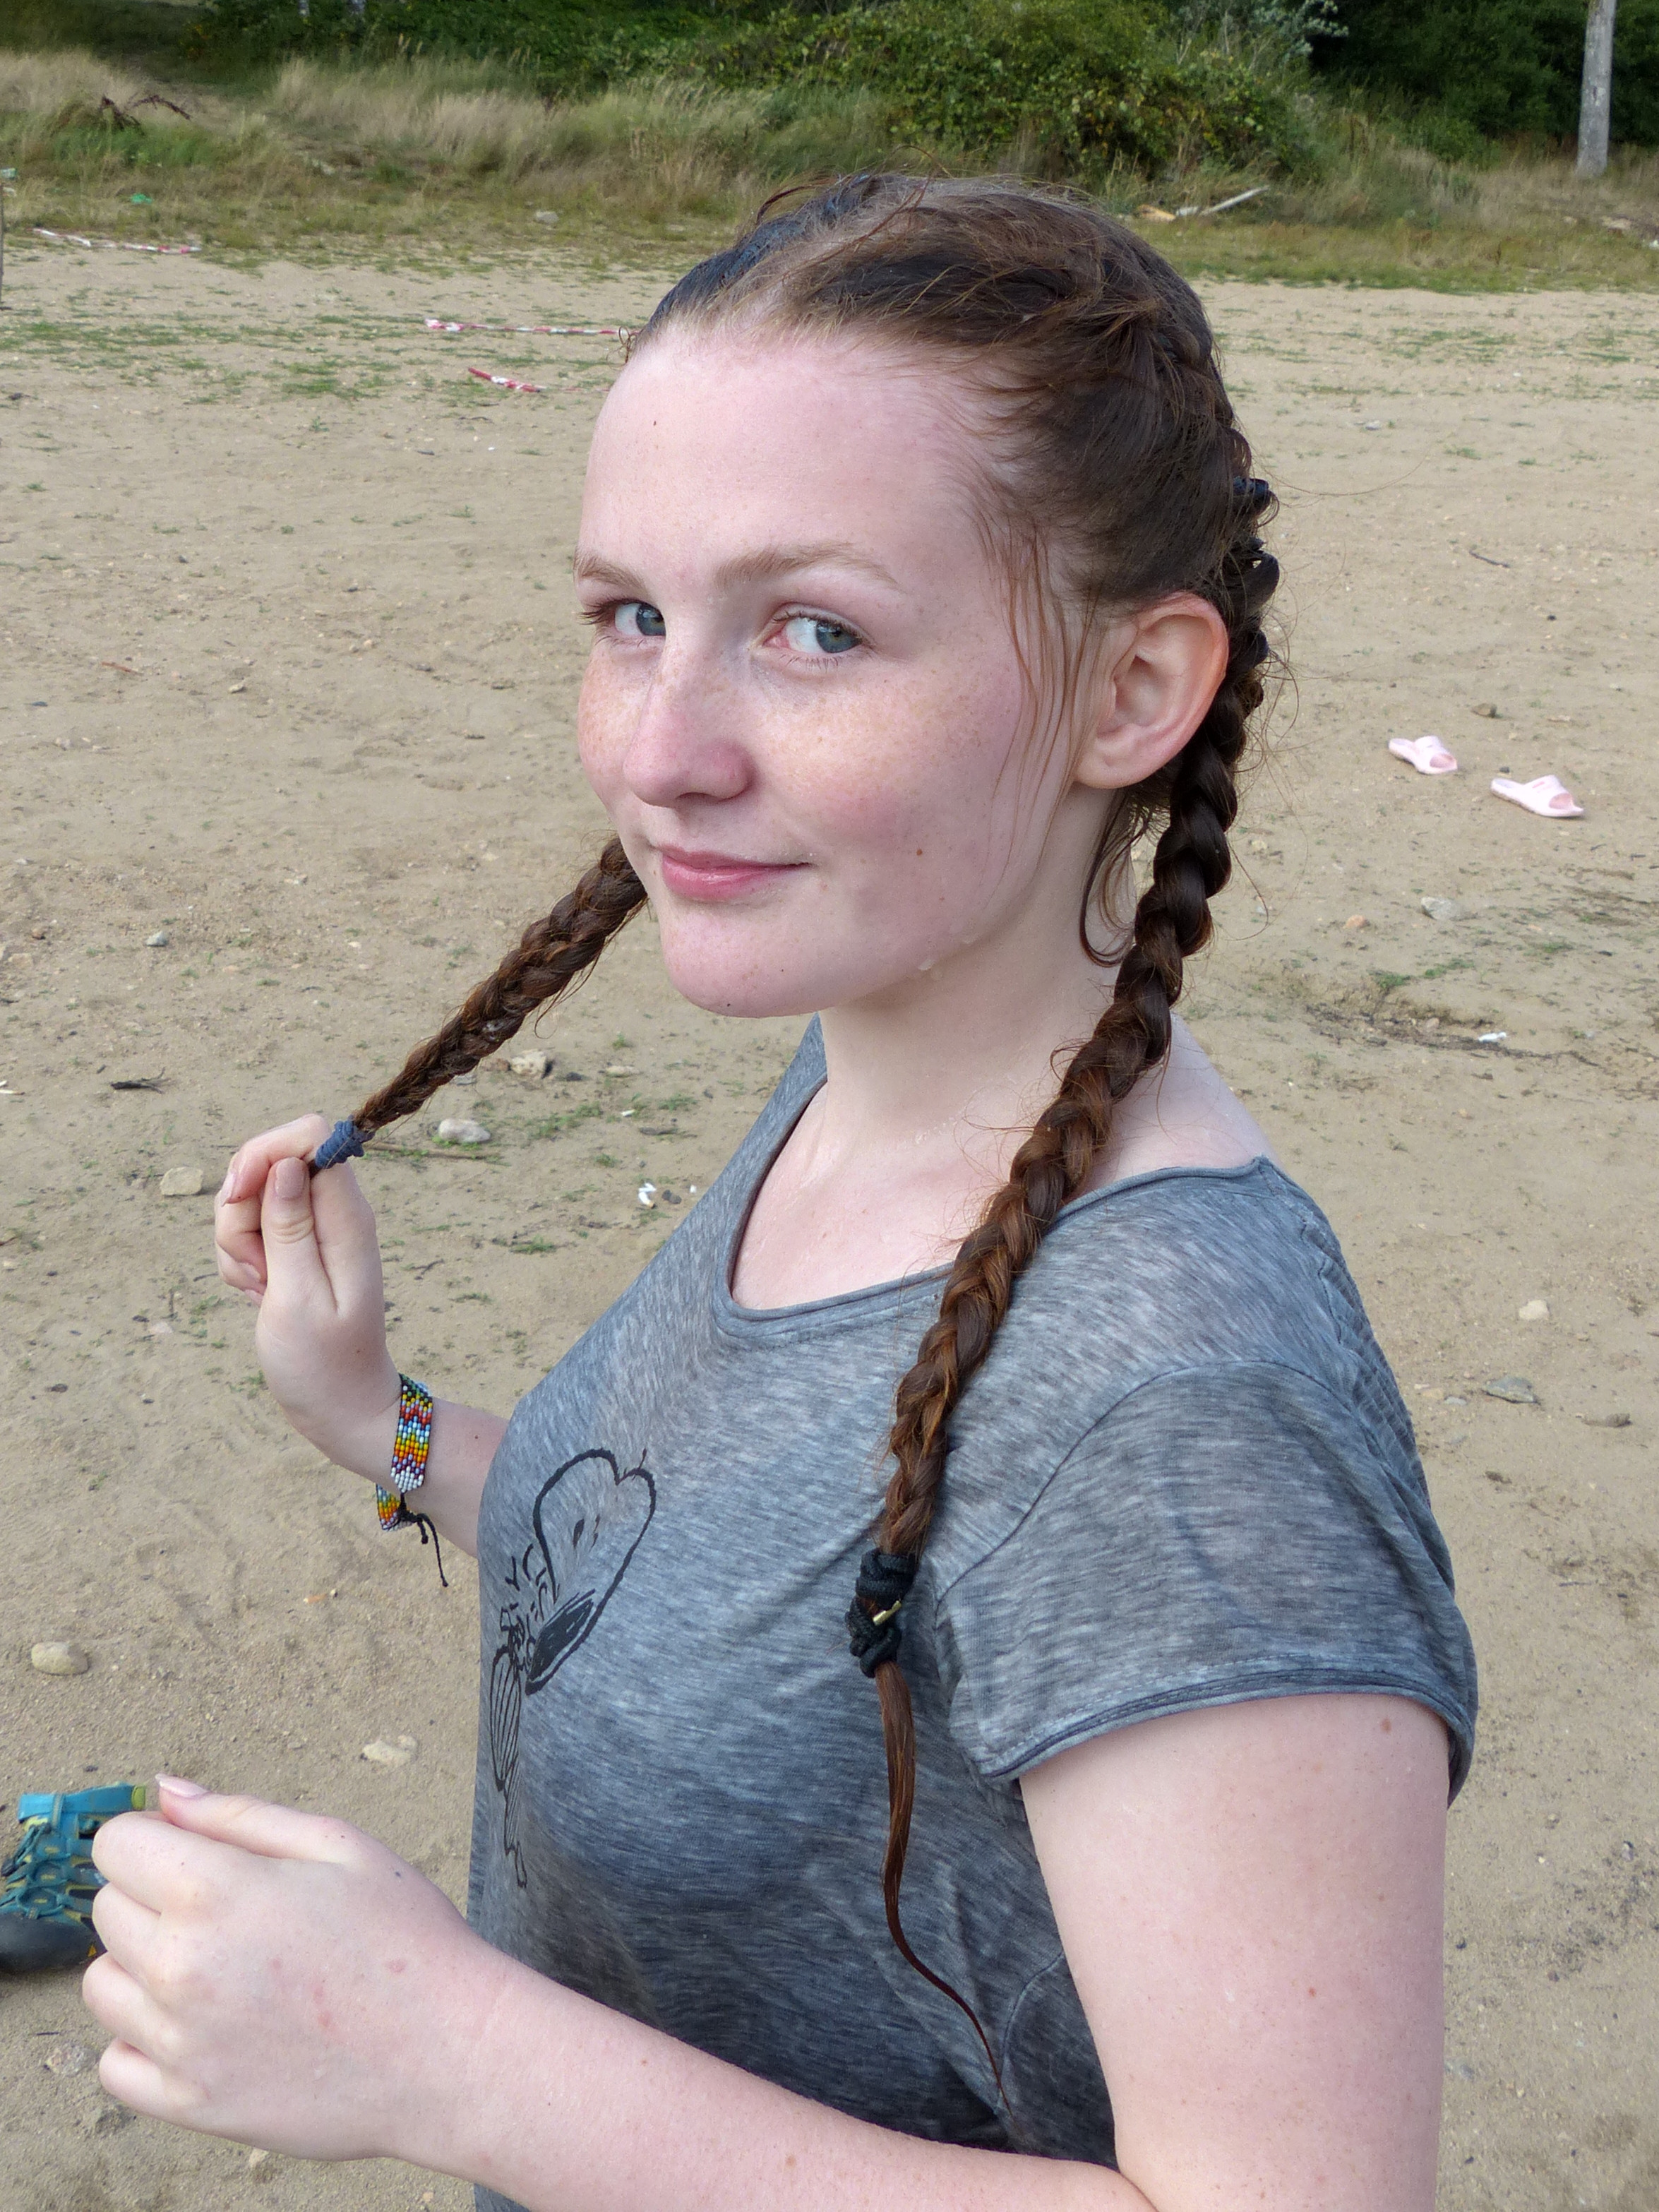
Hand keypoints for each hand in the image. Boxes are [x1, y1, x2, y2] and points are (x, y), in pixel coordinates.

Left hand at [84, 1778, 493, 2163]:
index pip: (116, 1845)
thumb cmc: (405, 1937)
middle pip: (107, 1910)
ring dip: (143, 1968)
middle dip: (155, 1896)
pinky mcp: (189, 2103)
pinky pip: (116, 2063)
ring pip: (102, 1986)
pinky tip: (203, 2024)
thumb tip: (164, 1792)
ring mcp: (179, 2043)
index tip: (196, 1853)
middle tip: (232, 1912)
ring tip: (220, 1968)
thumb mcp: (337, 1844)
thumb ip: (239, 1816)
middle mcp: (181, 1967)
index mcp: (215, 1891)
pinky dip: (143, 2042)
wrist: (449, 2051)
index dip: (155, 1839)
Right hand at [215, 1114, 399, 1474]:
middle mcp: (334, 1213)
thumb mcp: (297, 1297)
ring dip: (237, 1243)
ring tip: (262, 1290)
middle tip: (257, 1269)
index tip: (237, 1199)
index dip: (263, 1154)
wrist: (341, 1407)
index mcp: (346, 1217)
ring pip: (250, 1200)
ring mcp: (313, 1231)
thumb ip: (290, 1228)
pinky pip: (249, 1232)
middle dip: (239, 1211)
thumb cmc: (322, 1364)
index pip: (309, 1135)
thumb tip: (289, 1164)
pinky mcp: (294, 1250)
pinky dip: (241, 1262)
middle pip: (268, 1165)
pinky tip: (259, 1296)